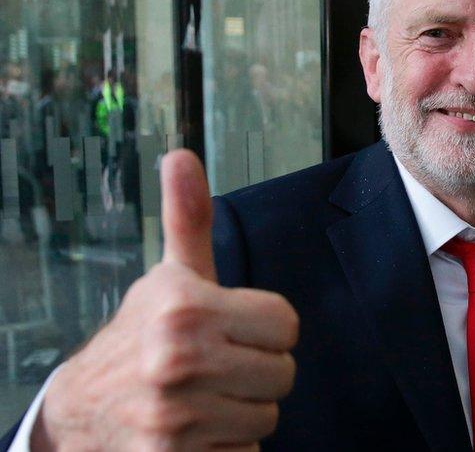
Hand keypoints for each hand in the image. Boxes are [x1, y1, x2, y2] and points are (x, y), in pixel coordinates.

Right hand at [32, 150, 298, 450]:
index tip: (235, 330)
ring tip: (205, 396)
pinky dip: (227, 445)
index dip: (266, 329)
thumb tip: (182, 155)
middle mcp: (177, 359)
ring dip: (243, 411)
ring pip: (267, 417)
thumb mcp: (170, 278)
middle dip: (258, 372)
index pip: (286, 325)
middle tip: (218, 366)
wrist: (84, 409)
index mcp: (187, 307)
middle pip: (283, 374)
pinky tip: (196, 430)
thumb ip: (190, 220)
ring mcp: (174, 415)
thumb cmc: (142, 335)